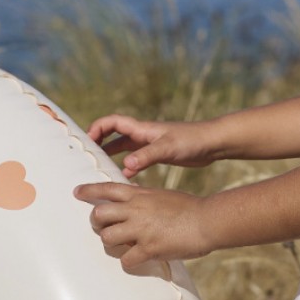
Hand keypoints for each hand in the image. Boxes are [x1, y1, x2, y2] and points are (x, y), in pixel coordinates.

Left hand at [74, 181, 213, 271]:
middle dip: (96, 223)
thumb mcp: (161, 195)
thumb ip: (144, 197)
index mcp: (139, 194)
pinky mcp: (149, 248)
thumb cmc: (189, 207)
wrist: (207, 220)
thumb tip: (132, 198)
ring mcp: (141, 229)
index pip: (106, 188)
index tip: (77, 192)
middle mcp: (136, 209)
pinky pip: (126, 259)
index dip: (89, 190)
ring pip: (107, 237)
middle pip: (99, 214)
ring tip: (122, 245)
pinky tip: (136, 260)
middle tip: (103, 228)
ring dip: (110, 243)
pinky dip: (128, 262)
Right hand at [86, 115, 219, 177]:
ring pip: (125, 147)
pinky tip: (126, 177)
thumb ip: (146, 156)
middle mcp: (144, 134)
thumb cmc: (191, 141)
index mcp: (142, 129)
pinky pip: (137, 158)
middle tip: (88, 154)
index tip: (88, 141)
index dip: (98, 128)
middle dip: (100, 141)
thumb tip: (126, 165)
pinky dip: (128, 166)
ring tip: (100, 167)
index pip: (113, 122)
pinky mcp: (159, 154)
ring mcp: (151, 144)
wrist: (212, 143)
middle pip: (115, 134)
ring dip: (112, 154)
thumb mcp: (167, 149)